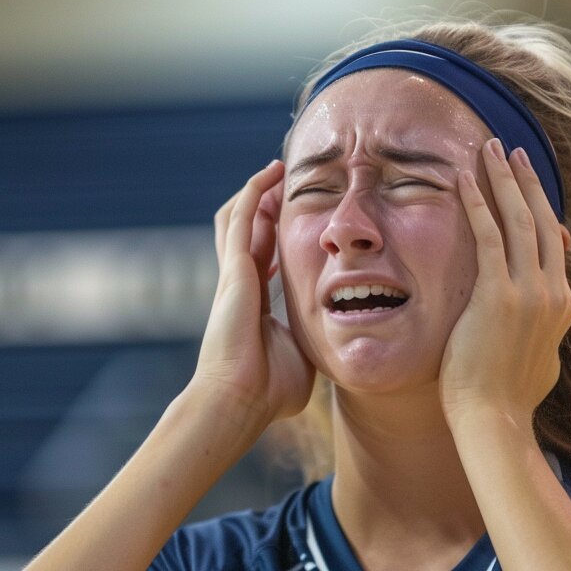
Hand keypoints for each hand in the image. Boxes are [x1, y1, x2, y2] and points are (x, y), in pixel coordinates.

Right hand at [190, 160, 314, 426]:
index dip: (278, 235)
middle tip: (289, 183)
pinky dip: (254, 192)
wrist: (240, 400)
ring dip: (258, 192)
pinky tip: (270, 173)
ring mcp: (234, 275)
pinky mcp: (233, 270)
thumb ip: (312, 342)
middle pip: (252, 231)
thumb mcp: (300, 357)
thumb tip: (337, 345)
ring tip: (279, 169)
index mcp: (255, 304)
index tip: (299, 218)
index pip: (266, 257)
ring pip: (241, 218)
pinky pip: (243, 218)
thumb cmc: (268, 391)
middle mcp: (241, 284)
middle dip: (268, 206)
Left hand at [440, 139, 570, 423]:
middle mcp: (553, 292)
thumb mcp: (541, 362)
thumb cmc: (508, 401)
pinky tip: (464, 178)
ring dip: (504, 180)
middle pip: (542, 222)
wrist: (495, 421)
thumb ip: (546, 334)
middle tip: (511, 151)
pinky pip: (488, 237)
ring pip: (519, 220)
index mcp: (563, 305)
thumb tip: (551, 324)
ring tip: (491, 149)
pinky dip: (477, 204)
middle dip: (526, 182)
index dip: (540, 209)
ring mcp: (529, 293)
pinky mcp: (498, 296)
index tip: (525, 185)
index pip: (554, 245)